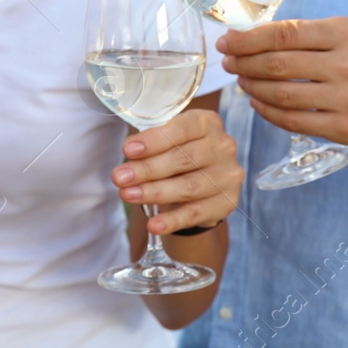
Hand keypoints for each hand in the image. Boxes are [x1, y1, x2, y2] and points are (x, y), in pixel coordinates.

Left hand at [114, 108, 241, 233]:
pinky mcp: (227, 202)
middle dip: (147, 169)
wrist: (204, 181)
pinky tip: (154, 225)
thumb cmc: (179, 152)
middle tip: (119, 178)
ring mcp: (228, 175)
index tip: (128, 150)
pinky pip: (196, 213)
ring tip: (128, 195)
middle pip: (182, 159)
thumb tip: (129, 151)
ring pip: (188, 187)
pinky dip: (173, 221)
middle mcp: (223, 146)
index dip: (153, 141)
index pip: (181, 129)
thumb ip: (151, 142)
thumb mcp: (168, 139)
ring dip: (154, 193)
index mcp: (207, 122)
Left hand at [219, 18, 347, 144]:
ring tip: (241, 80)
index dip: (248, 38)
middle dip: (243, 63)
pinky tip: (258, 102)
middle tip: (228, 61)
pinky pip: (294, 121)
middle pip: (278, 65)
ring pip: (281, 94)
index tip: (228, 41)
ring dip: (252, 87)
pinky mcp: (347, 129)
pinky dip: (268, 111)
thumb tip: (255, 36)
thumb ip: (309, 34)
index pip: (285, 33)